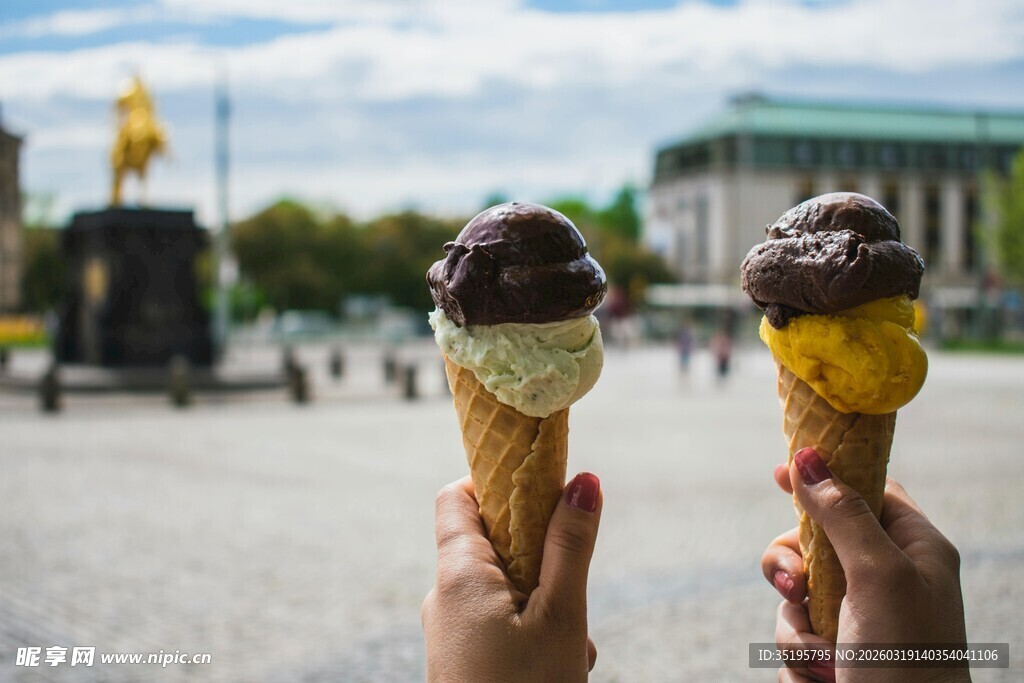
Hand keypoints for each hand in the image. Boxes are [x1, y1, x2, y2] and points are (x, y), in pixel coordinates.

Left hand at [422, 473, 601, 681]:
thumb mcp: (561, 614)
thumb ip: (570, 546)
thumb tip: (584, 481)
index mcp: (458, 574)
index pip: (457, 496)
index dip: (497, 482)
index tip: (542, 491)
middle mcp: (443, 597)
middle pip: (492, 544)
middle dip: (540, 555)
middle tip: (572, 587)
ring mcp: (450, 630)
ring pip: (503, 588)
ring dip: (544, 601)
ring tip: (572, 642)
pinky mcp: (460, 657)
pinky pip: (497, 623)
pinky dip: (531, 630)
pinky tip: (560, 660)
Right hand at [761, 448, 967, 681]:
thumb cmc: (908, 658)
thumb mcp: (878, 575)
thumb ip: (842, 514)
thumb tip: (807, 458)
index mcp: (913, 550)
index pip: (867, 490)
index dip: (826, 478)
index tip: (780, 471)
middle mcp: (884, 579)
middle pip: (814, 540)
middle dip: (794, 566)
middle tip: (797, 586)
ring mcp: (856, 618)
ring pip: (795, 592)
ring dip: (797, 626)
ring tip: (825, 658)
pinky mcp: (833, 653)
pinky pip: (793, 635)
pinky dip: (801, 657)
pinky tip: (827, 676)